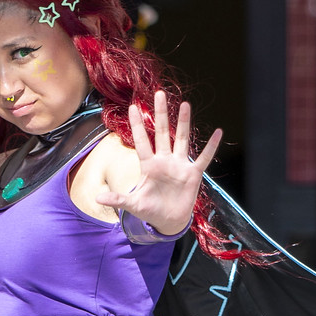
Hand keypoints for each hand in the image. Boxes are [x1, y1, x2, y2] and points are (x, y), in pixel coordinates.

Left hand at [93, 91, 222, 234]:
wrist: (168, 221)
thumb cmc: (150, 210)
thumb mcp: (133, 205)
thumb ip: (118, 199)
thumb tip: (98, 197)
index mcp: (149, 166)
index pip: (142, 141)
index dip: (137, 125)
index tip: (132, 107)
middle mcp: (164, 161)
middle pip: (162, 132)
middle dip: (160, 114)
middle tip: (159, 93)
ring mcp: (179, 165)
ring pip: (182, 139)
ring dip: (183, 123)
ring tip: (184, 104)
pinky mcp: (193, 174)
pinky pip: (204, 158)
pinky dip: (211, 147)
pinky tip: (218, 132)